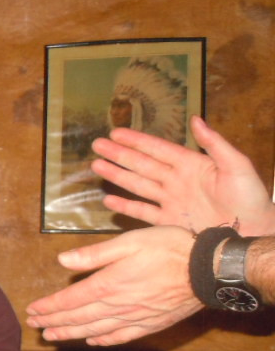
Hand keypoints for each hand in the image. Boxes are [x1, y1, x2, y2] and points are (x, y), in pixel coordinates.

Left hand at [26, 226, 201, 345]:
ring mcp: (134, 317)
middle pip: (78, 318)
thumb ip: (94, 254)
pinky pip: (121, 336)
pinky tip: (93, 342)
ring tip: (52, 336)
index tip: (32, 311)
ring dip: (71, 334)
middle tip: (34, 325)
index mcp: (108, 284)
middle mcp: (117, 305)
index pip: (70, 300)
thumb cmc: (169, 248)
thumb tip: (62, 261)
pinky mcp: (151, 324)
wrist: (208, 270)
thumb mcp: (129, 242)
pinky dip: (103, 340)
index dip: (49, 307)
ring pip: (95, 330)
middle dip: (53, 322)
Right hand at [92, 116, 274, 235]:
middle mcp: (176, 181)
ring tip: (96, 166)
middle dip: (118, 155)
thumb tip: (196, 119)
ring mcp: (171, 202)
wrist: (252, 231)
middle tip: (97, 145)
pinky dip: (126, 206)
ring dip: (117, 176)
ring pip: (137, 185)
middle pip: (141, 165)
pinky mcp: (169, 222)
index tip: (116, 132)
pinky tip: (109, 200)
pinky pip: (142, 212)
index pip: (158, 149)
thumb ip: (215, 143)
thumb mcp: (237, 164)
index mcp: (191, 164)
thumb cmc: (251, 198)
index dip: (137, 140)